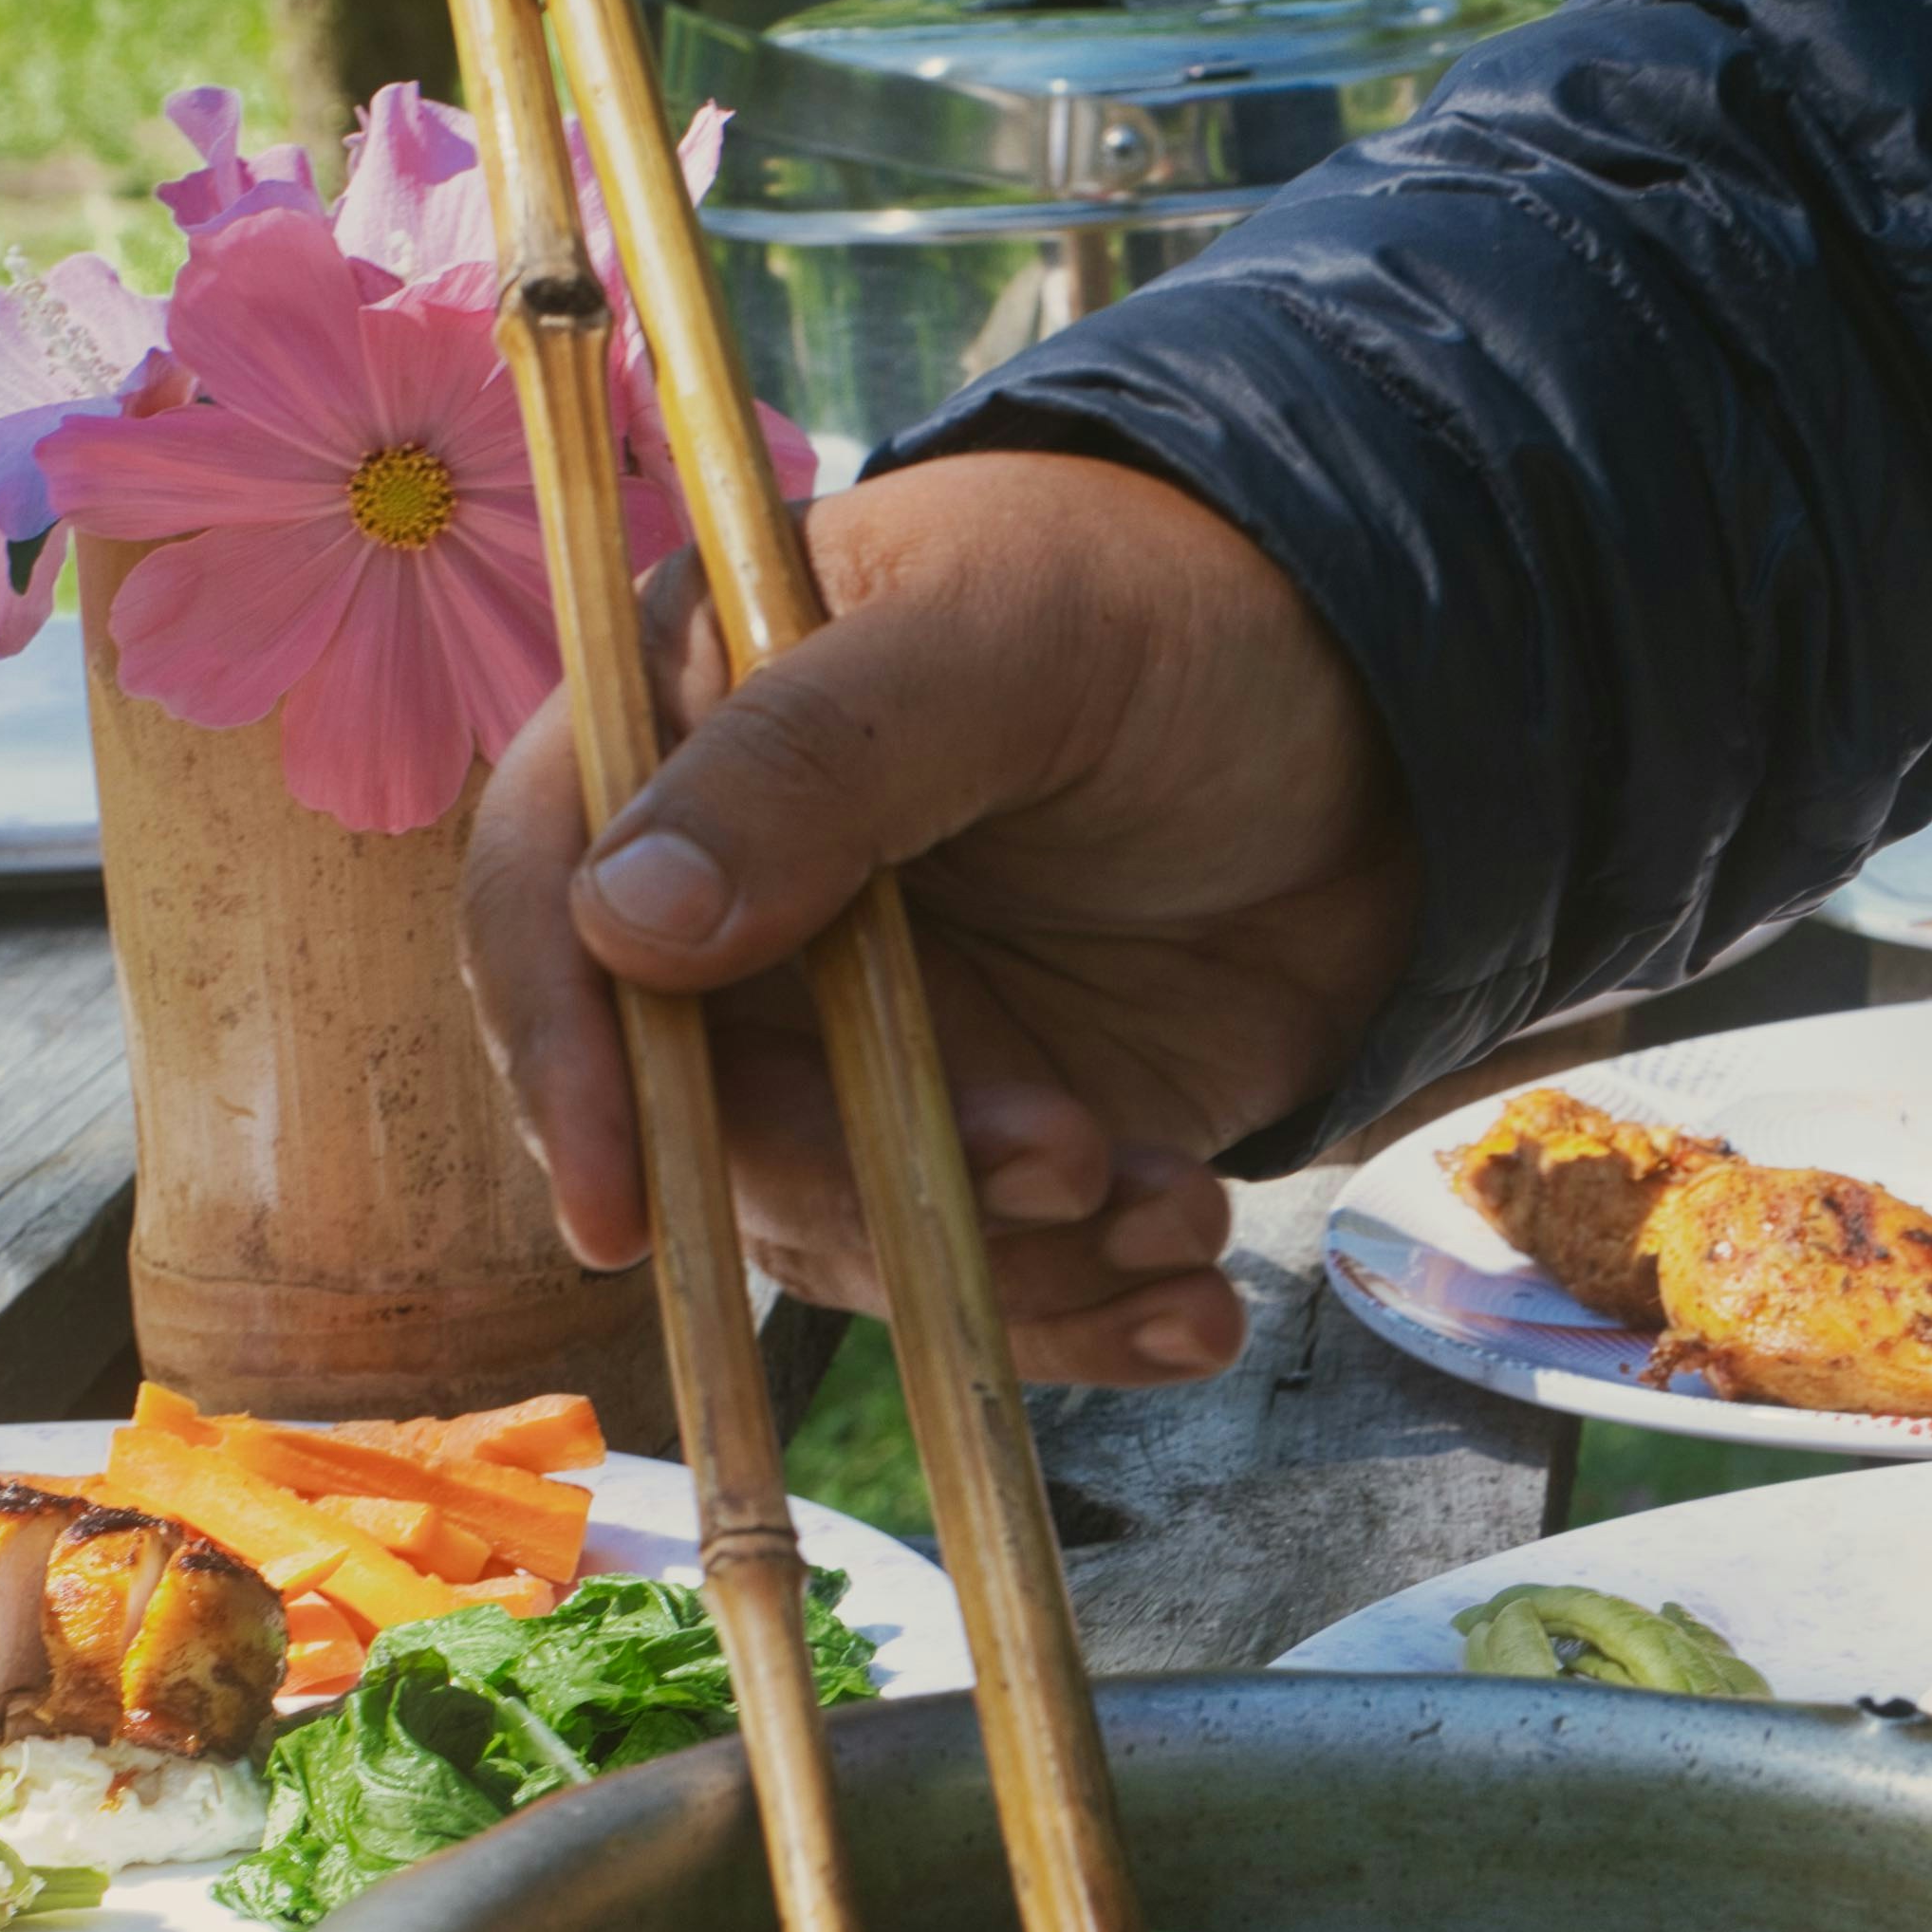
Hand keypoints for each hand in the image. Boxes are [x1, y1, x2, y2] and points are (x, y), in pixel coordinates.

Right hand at [462, 449, 1417, 1379]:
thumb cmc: (1172, 611)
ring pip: (848, 1230)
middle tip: (1057, 1155)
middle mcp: (747, 918)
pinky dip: (1090, 1320)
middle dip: (860, 1180)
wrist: (1385, 716)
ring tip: (1175, 1210)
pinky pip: (988, 1279)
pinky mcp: (990, 1140)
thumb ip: (815, 758)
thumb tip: (619, 921)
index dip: (562, 1060)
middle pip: (698, 1116)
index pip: (547, 907)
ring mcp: (864, 1045)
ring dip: (1009, 1266)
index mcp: (691, 741)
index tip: (619, 1205)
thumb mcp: (1006, 642)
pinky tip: (1196, 1303)